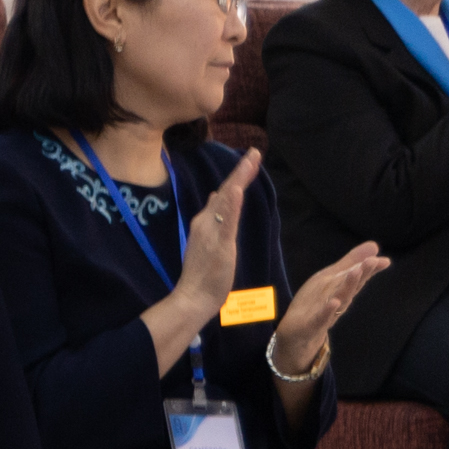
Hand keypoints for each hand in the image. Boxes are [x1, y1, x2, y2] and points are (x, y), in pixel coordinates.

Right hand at [168, 149, 258, 322]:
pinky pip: (226, 221)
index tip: (252, 159)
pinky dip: (230, 203)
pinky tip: (234, 189)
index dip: (238, 176)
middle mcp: (206, 222)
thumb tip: (218, 195)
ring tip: (250, 161)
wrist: (192, 297)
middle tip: (256, 151)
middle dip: (241, 170)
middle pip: (227, 191)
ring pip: (227, 201)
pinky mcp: (219, 244)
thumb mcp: (211, 242)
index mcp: (206, 222)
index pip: (225, 194)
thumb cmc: (203, 274)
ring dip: (238, 179)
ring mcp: (211, 232)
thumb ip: (216, 219)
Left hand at [271, 239, 386, 378]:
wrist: (297, 335)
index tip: (385, 261)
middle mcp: (338, 300)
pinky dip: (327, 310)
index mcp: (341, 290)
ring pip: (339, 298)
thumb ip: (351, 263)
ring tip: (355, 272)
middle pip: (351, 286)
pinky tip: (334, 302)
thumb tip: (374, 246)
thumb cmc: (317, 305)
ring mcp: (326, 313)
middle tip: (373, 261)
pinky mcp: (311, 324)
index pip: (357, 277)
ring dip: (347, 286)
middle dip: (362, 273)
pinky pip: (321, 317)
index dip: (370, 269)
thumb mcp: (331, 280)